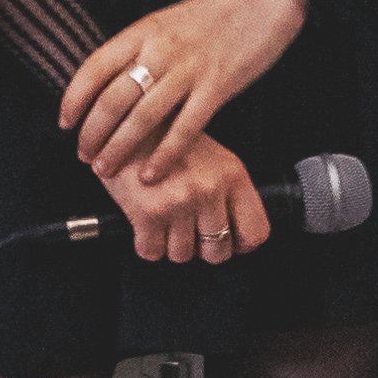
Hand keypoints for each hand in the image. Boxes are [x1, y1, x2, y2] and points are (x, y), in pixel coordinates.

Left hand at [61, 0, 305, 188]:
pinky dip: (165, 155)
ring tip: (107, 169)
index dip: (74, 99)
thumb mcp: (167, 21)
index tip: (65, 123)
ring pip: (143, 118)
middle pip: (113, 99)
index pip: (95, 68)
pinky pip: (184, 128)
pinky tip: (152, 172)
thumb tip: (111, 83)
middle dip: (93, 133)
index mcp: (143, 30)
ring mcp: (188, 70)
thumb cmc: (215, 12)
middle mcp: (160, 50)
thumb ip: (141, 50)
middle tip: (85, 156)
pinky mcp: (217, 88)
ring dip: (120, 148)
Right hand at [112, 116, 268, 265]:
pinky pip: (152, 252)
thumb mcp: (212, 157)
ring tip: (162, 219)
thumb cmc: (165, 140)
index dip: (238, 244)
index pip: (254, 233)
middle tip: (186, 230)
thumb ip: (227, 192)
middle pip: (217, 252)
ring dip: (169, 244)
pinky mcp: (149, 212)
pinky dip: (146, 243)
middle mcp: (210, 190)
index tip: (225, 240)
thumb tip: (233, 234)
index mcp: (232, 175)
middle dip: (199, 248)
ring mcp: (180, 202)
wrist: (122, 122)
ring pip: (181, 255)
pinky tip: (144, 222)